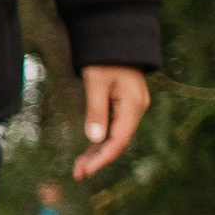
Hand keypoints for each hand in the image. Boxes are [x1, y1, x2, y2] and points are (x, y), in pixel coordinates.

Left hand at [73, 65, 149, 179]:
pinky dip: (100, 141)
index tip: (86, 171)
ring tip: (79, 169)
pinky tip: (88, 154)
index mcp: (133, 104)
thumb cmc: (104, 59)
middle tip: (78, 174)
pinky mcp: (124, 107)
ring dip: (97, 153)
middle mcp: (136, 109)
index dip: (103, 158)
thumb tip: (94, 139)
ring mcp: (131, 108)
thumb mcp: (96, 83)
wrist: (114, 40)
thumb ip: (96, 111)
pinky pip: (113, 128)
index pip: (119, 139)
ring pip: (115, 137)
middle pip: (118, 141)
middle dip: (98, 159)